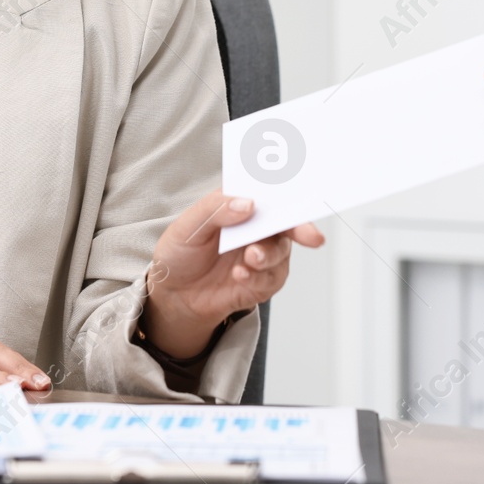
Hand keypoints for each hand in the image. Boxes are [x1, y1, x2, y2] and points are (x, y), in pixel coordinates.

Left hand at [139, 191, 324, 358]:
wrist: (174, 295)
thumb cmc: (180, 253)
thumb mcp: (188, 226)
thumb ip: (216, 210)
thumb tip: (248, 203)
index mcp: (239, 204)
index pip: (267, 190)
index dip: (284, 189)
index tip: (296, 193)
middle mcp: (256, 227)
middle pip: (286, 220)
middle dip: (301, 226)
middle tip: (309, 235)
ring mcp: (262, 253)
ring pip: (282, 250)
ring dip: (270, 254)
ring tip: (251, 257)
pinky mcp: (262, 281)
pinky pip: (272, 277)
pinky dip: (259, 276)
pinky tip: (241, 275)